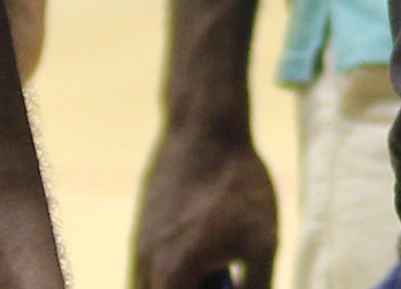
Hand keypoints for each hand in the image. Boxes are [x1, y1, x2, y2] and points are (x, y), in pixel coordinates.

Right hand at [131, 115, 275, 288]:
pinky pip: (148, 271)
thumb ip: (258, 287)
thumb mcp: (261, 243)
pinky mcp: (142, 226)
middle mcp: (147, 265)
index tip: (230, 287)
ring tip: (214, 276)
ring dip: (178, 288)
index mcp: (173, 276)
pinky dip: (171, 277)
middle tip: (224, 280)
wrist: (204, 127)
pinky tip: (203, 260)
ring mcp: (140, 244)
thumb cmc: (237, 184)